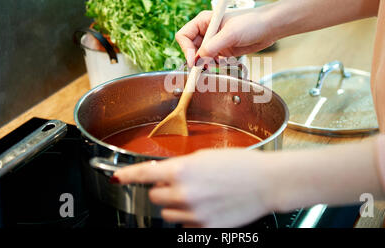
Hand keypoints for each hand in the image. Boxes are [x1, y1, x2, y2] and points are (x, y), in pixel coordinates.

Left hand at [112, 149, 275, 227]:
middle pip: (156, 197)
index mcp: (183, 170)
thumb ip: (181, 166)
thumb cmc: (241, 165)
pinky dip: (190, 217)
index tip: (117, 178)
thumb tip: (166, 173)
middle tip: (181, 183)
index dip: (127, 176)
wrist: (267, 182)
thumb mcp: (206, 157)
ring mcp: (194, 214)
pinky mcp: (205, 228)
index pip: (144, 174)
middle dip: (163, 190)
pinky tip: (206, 206)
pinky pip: (185, 225)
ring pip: (168, 214)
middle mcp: (184, 193)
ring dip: (176, 205)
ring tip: (197, 195)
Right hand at [176, 8, 275, 66]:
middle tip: (204, 67)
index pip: (184, 36)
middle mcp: (207, 31)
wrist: (269, 27)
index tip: (193, 61)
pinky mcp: (223, 50)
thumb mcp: (230, 34)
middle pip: (190, 48)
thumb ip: (212, 46)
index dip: (186, 49)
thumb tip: (198, 59)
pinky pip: (211, 60)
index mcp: (204, 21)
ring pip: (200, 56)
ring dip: (205, 63)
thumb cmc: (251, 23)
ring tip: (215, 64)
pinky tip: (222, 63)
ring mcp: (215, 41)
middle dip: (196, 59)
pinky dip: (213, 64)